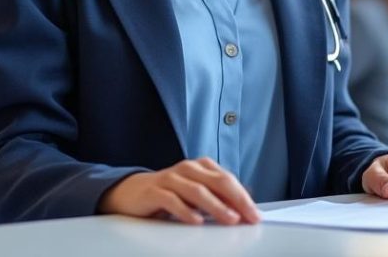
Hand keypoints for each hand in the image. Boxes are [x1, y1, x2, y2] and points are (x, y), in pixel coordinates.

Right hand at [99, 157, 259, 224]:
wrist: (132, 192)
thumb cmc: (169, 194)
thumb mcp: (196, 194)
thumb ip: (217, 199)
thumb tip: (243, 213)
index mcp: (201, 167)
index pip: (228, 180)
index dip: (244, 197)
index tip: (255, 215)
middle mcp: (188, 168)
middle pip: (218, 182)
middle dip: (237, 200)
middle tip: (248, 216)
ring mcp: (171, 178)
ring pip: (198, 190)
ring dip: (216, 206)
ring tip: (230, 219)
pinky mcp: (154, 191)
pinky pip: (172, 200)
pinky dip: (186, 211)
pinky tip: (197, 221)